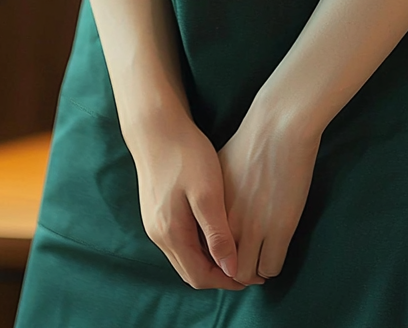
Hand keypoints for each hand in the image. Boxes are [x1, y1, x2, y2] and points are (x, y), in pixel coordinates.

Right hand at [130, 100, 261, 290]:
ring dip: (210, 259)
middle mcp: (159, 236)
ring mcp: (155, 224)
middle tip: (249, 268)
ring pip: (185, 255)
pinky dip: (200, 244)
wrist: (156, 125)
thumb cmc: (185, 155)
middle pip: (191, 271)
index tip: (252, 278)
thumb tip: (231, 270)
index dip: (227, 282)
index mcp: (171, 235)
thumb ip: (217, 234)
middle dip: (220, 274)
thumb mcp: (207, 193)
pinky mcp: (156, 211)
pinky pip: (180, 239)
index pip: (199, 277)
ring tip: (237, 250)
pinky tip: (217, 229)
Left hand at [218, 96, 320, 284]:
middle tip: (241, 266)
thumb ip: (209, 199)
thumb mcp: (215, 170)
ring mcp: (255, 228)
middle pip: (224, 270)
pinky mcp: (281, 228)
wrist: (278, 125)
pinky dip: (271, 266)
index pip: (202, 254)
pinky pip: (272, 267)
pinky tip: (273, 252)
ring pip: (247, 274)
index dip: (213, 262)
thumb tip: (205, 215)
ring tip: (258, 262)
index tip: (224, 260)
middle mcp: (228, 224)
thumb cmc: (248, 141)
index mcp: (210, 211)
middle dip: (232, 273)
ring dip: (252, 273)